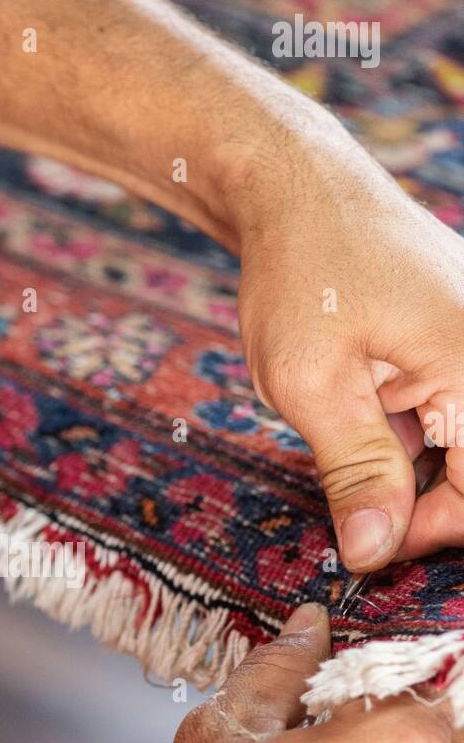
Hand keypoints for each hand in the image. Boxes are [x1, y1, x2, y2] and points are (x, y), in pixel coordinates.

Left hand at [235, 128, 463, 569]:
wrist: (296, 189)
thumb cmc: (301, 272)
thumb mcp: (313, 386)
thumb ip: (356, 473)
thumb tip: (374, 553)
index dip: (428, 532)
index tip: (366, 542)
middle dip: (420, 501)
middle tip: (354, 507)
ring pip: (462, 445)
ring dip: (411, 465)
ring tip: (350, 436)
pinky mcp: (459, 340)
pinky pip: (452, 410)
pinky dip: (410, 431)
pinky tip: (363, 410)